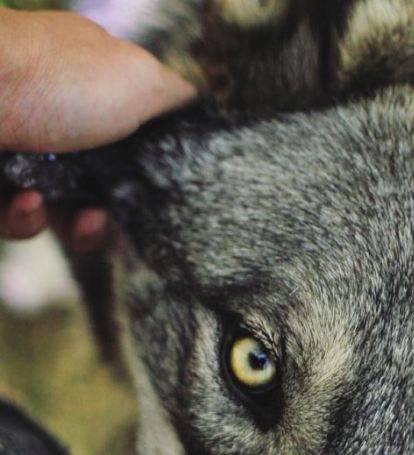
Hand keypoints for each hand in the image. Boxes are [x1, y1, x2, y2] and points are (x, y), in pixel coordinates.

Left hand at [0, 9, 195, 248]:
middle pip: (103, 187)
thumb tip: (202, 114)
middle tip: (105, 216)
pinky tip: (27, 201)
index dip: (149, 176)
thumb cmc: (54, 83)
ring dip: (76, 226)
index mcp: (96, 83)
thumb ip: (177, 101)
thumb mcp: (140, 79)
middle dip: (111, 213)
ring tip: (72, 217)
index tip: (155, 196)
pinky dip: (28, 219)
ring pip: (63, 212)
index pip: (136, 140)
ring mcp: (20, 148)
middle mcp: (57, 114)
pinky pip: (19, 220)